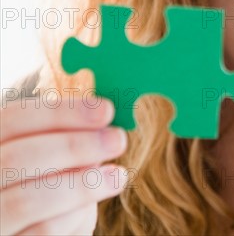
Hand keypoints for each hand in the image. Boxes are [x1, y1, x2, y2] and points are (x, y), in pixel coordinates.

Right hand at [0, 96, 127, 234]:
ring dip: (83, 184)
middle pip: (19, 158)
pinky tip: (91, 207)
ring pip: (27, 200)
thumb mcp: (48, 157)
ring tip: (118, 176)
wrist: (30, 229)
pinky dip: (73, 217)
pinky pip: (40, 232)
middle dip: (76, 146)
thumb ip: (64, 138)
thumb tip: (104, 120)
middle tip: (118, 140)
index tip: (107, 110)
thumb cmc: (43, 185)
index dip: (61, 112)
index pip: (14, 118)